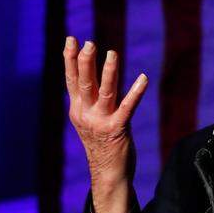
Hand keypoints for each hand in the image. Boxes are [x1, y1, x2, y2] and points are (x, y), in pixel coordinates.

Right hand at [63, 36, 147, 212]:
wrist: (107, 173)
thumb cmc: (101, 143)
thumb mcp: (88, 120)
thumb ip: (88, 99)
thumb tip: (87, 75)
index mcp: (77, 110)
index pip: (71, 80)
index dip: (70, 60)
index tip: (71, 40)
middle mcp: (86, 114)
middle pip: (84, 83)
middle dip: (85, 62)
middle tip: (88, 43)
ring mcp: (101, 122)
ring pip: (104, 92)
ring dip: (109, 72)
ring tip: (112, 53)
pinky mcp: (118, 129)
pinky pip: (128, 107)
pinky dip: (136, 92)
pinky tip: (143, 78)